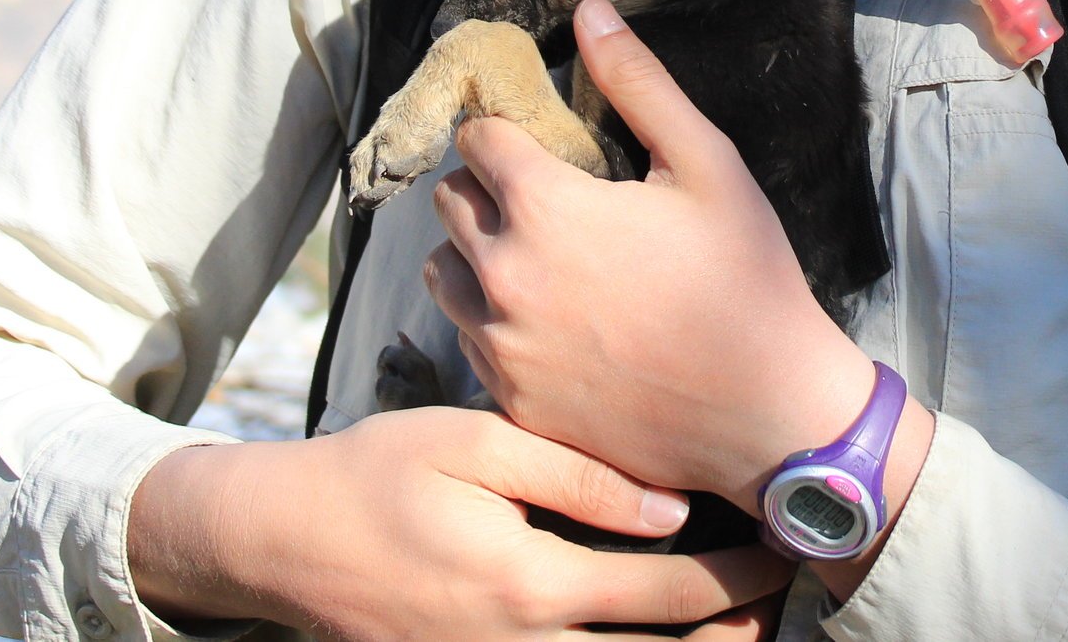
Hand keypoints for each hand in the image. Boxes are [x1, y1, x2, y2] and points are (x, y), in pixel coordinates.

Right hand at [126, 408, 789, 639]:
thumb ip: (578, 477)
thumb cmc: (377, 472)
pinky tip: (652, 639)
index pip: (669, 596)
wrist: (280, 539)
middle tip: (785, 596)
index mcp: (529, 583)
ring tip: (742, 626)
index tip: (787, 547)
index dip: (742, 576)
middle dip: (736, 635)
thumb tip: (673, 510)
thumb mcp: (474, 445)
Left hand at [424, 0, 875, 505]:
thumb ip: (638, 83)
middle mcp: (504, 277)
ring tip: (538, 258)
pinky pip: (468, 343)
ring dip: (475, 255)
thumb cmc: (746, 279)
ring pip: (443, 275)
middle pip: (448, 202)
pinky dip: (493, 322)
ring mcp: (502, 347)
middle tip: (545, 198)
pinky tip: (550, 321)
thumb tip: (590, 9)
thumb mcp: (707, 164)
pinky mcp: (513, 402)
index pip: (475, 139)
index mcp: (543, 207)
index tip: (539, 143)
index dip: (506, 131)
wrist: (769, 414)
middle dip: (486, 188)